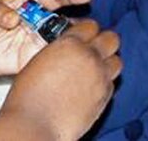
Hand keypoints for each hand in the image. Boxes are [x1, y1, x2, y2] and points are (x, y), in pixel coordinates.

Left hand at [0, 0, 92, 79]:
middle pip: (60, 22)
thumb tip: (12, 18)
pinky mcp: (27, 61)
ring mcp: (31, 42)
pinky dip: (60, 64)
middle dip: (79, 24)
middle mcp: (32, 22)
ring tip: (91, 49)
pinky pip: (47, 63)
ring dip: (74, 46)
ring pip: (59, 43)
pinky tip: (73, 68)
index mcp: (23, 4)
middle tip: (94, 29)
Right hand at [0, 20, 120, 140]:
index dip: (87, 28)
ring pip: (117, 61)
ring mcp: (100, 77)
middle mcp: (89, 57)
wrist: (37, 123)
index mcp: (70, 43)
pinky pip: (112, 81)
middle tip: (94, 47)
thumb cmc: (30, 92)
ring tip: (95, 66)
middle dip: (103, 40)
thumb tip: (68, 48)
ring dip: (108, 60)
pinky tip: (92, 84)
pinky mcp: (106, 97)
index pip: (90, 25)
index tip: (83, 33)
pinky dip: (106, 79)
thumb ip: (60, 49)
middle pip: (111, 39)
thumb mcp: (41, 58)